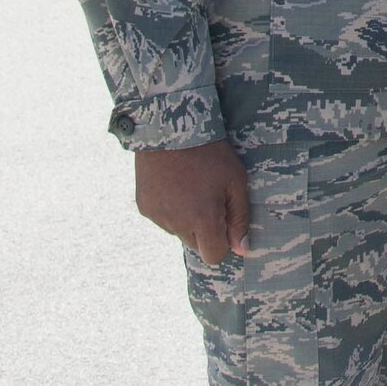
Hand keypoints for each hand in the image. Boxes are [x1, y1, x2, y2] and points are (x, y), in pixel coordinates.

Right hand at [133, 139, 251, 265]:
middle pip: (195, 244)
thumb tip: (242, 250)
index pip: (213, 255)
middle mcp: (177, 224)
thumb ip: (239, 218)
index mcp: (203, 219)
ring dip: (186, 220)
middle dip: (204, 231)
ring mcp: (158, 217)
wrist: (172, 130)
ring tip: (191, 188)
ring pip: (177, 231)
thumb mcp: (235, 181)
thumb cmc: (211, 155)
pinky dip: (170, 209)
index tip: (225, 222)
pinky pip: (162, 219)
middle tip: (209, 199)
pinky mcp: (144, 207)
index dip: (222, 243)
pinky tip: (175, 185)